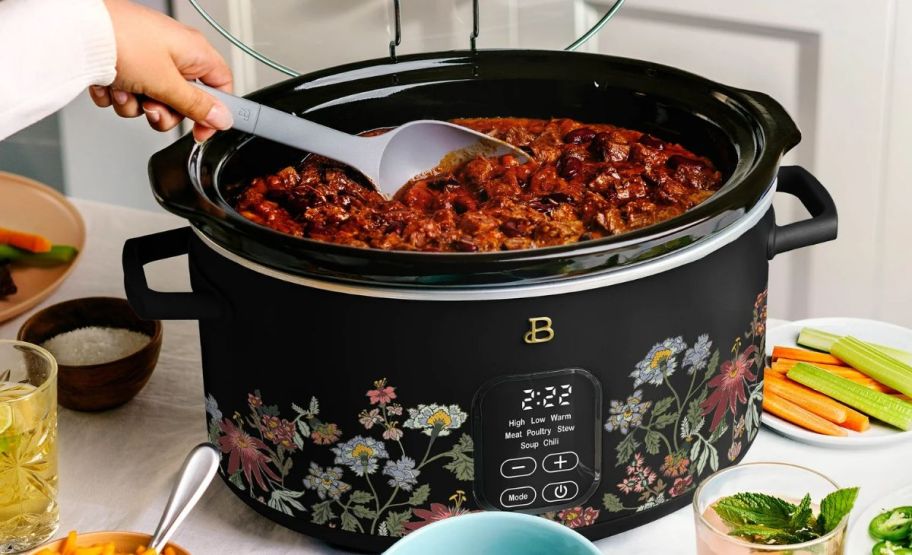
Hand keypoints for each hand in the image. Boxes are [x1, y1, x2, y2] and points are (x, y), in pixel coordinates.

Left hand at [88, 0, 232, 141]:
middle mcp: (173, 53)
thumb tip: (221, 119)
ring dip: (136, 105)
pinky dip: (118, 95)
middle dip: (165, 112)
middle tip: (151, 108)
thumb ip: (196, 106)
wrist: (76, 30)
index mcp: (194, 51)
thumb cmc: (123, 40)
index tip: (202, 130)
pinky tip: (109, 85)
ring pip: (153, 100)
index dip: (214, 112)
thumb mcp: (167, 83)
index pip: (222, 87)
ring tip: (123, 90)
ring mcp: (147, 58)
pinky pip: (129, 92)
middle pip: (184, 101)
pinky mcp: (124, 63)